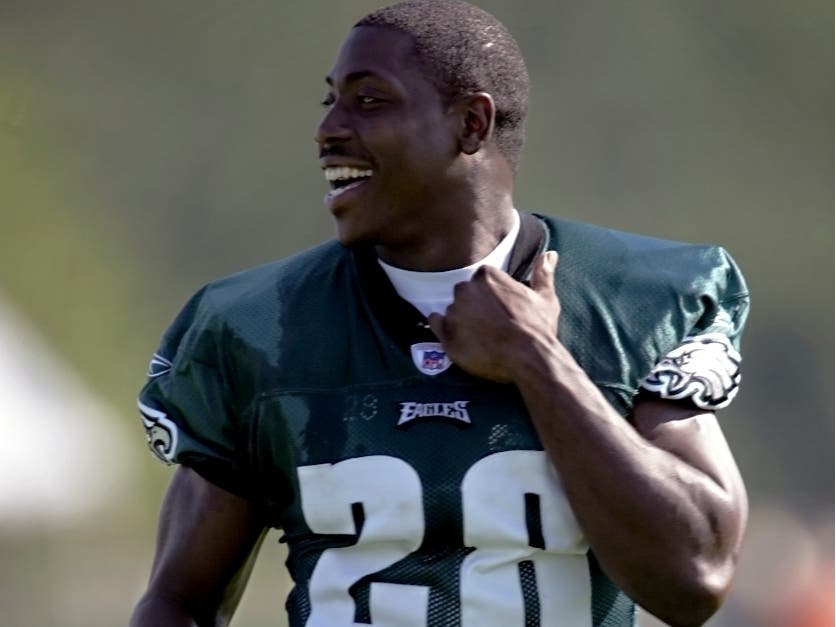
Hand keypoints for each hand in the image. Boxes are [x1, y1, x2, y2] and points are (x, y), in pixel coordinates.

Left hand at [428, 250, 559, 381]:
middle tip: (490, 322)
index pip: (481, 278)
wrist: (529, 359)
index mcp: (486, 276)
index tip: (500, 306)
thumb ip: (543, 273)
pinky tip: (457, 336)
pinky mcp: (447, 335)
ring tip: (481, 335)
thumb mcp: (545, 298)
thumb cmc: (538, 327)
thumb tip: (551, 254)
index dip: (491, 293)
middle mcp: (465, 290)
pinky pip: (435, 324)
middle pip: (464, 293)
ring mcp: (454, 313)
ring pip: (453, 310)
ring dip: (462, 319)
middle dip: (474, 304)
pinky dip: (442, 327)